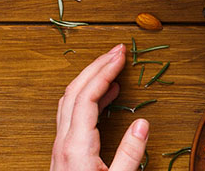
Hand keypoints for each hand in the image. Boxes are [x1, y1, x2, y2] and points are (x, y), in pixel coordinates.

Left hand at [51, 44, 148, 170]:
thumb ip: (130, 153)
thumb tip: (143, 122)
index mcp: (76, 146)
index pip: (88, 96)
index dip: (104, 71)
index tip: (121, 55)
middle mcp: (64, 142)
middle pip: (73, 92)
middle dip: (95, 66)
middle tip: (116, 51)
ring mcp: (61, 146)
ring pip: (69, 101)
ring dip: (89, 79)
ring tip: (113, 67)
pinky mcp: (64, 152)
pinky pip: (71, 113)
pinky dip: (88, 96)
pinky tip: (107, 96)